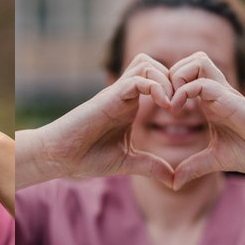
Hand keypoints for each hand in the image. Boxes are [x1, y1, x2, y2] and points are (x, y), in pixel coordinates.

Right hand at [25, 54, 176, 185]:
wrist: (58, 158)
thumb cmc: (85, 158)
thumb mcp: (128, 162)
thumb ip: (151, 166)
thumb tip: (174, 180)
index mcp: (129, 106)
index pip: (156, 80)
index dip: (175, 88)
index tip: (186, 111)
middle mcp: (123, 95)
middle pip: (153, 64)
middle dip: (174, 78)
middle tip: (182, 102)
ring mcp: (116, 94)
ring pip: (147, 63)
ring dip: (166, 79)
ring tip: (173, 103)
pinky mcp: (109, 98)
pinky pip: (137, 79)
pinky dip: (155, 86)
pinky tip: (164, 105)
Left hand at [164, 52, 244, 186]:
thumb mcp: (214, 160)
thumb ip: (193, 167)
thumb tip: (174, 184)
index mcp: (209, 102)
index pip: (185, 76)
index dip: (167, 85)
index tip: (158, 108)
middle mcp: (215, 92)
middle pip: (188, 61)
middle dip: (168, 75)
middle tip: (160, 100)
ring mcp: (223, 92)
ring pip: (196, 61)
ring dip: (177, 77)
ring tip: (170, 102)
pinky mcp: (230, 98)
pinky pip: (202, 82)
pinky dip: (184, 91)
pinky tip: (177, 109)